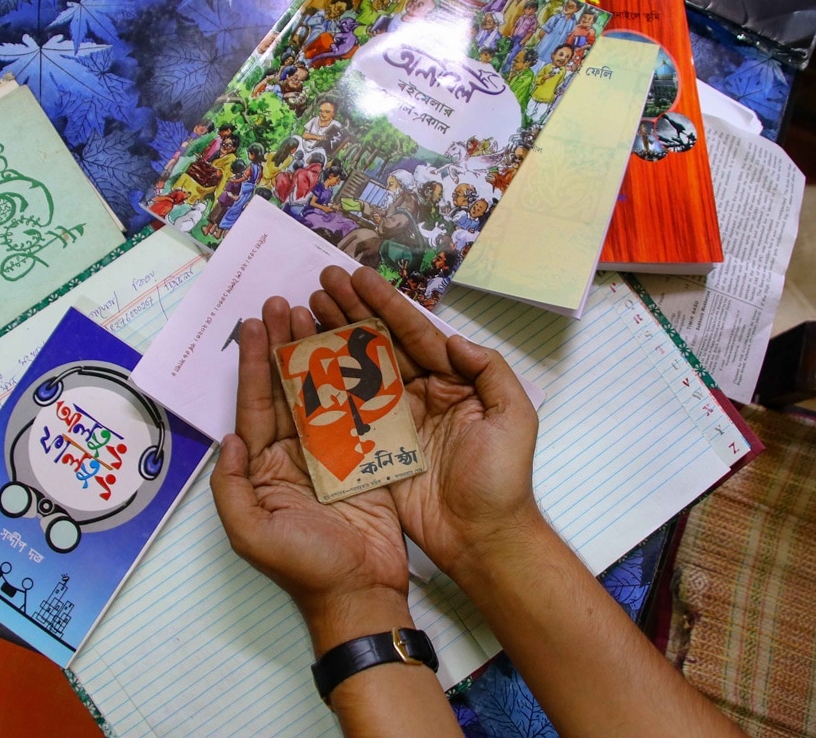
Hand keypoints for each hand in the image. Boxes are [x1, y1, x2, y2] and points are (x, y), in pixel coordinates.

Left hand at [210, 296, 411, 652]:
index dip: (254, 363)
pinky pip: (358, 408)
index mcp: (263, 467)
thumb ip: (231, 486)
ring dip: (316, 351)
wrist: (361, 592)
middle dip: (282, 345)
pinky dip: (356, 376)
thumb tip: (228, 437)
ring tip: (313, 311)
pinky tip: (354, 344)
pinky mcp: (366, 454)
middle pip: (286, 387)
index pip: (254, 404)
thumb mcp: (252, 534)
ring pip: (321, 390)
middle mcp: (294, 453)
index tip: (253, 323)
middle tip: (283, 302)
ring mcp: (332, 451)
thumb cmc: (305, 569)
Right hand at [309, 266, 541, 582]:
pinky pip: (347, 411)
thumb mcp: (513, 417)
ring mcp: (396, 420)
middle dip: (351, 311)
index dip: (385, 304)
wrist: (482, 538)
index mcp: (454, 381)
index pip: (415, 333)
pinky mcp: (375, 448)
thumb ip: (490, 371)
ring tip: (306, 308)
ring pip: (359, 370)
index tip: (357, 277)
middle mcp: (421, 394)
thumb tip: (452, 340)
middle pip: (380, 344)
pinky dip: (325, 386)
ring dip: (333, 339)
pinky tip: (302, 361)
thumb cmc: (503, 480)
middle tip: (322, 281)